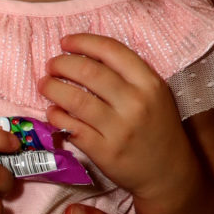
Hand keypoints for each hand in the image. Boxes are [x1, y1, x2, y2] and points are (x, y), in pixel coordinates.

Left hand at [40, 35, 193, 209]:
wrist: (167, 171)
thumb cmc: (157, 127)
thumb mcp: (154, 95)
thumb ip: (128, 75)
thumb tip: (85, 55)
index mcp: (149, 83)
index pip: (111, 51)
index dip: (83, 42)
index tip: (65, 42)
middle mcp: (135, 103)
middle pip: (88, 72)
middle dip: (62, 64)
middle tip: (51, 65)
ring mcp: (119, 128)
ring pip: (75, 99)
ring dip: (52, 88)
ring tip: (45, 84)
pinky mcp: (104, 151)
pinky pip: (71, 127)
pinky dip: (56, 116)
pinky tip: (53, 111)